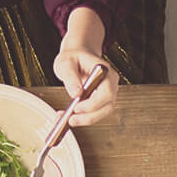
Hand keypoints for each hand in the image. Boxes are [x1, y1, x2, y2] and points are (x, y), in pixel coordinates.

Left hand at [54, 7, 117, 125]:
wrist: (77, 56)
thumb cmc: (73, 57)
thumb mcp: (66, 63)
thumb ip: (71, 77)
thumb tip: (76, 94)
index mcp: (105, 71)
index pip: (107, 92)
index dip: (94, 104)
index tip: (77, 107)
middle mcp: (110, 83)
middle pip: (107, 107)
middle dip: (90, 117)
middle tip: (71, 120)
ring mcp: (108, 93)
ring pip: (102, 113)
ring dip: (86, 120)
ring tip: (68, 119)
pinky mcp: (101, 101)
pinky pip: (95, 113)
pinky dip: (83, 118)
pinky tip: (69, 116)